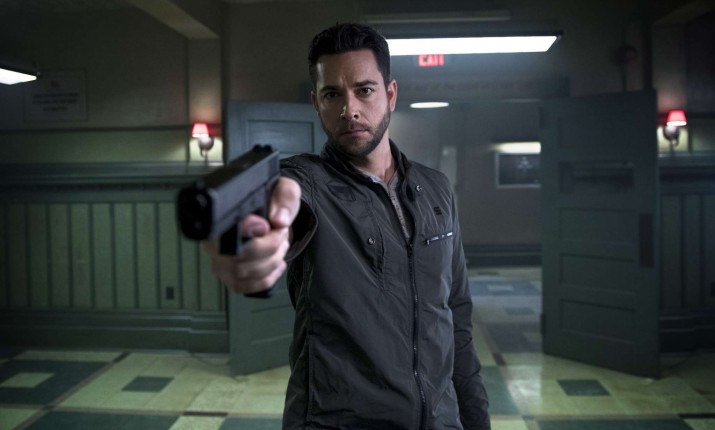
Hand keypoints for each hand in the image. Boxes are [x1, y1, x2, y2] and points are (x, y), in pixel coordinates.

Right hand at [202, 177, 300, 294]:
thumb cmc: (272, 202)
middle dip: (269, 247)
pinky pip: (243, 286)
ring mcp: (219, 260)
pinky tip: (275, 265)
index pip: (224, 225)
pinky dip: (265, 279)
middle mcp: (214, 238)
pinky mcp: (228, 276)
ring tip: (279, 246)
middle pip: (237, 256)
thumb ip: (285, 197)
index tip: (264, 226)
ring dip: (270, 262)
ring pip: (241, 273)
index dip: (246, 228)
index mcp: (224, 212)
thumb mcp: (283, 189)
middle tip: (280, 233)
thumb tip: (279, 219)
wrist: (271, 216)